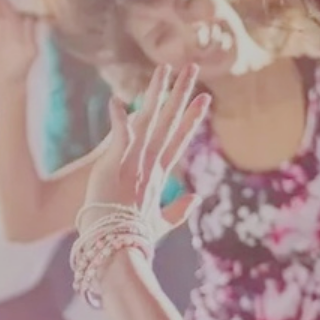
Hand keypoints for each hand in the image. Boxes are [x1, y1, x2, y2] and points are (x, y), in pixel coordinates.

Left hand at [80, 65, 209, 240]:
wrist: (116, 250)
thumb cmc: (133, 239)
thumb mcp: (160, 223)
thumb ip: (178, 210)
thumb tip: (195, 198)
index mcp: (160, 176)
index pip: (179, 140)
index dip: (191, 118)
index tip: (204, 99)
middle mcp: (151, 164)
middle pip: (170, 122)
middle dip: (182, 94)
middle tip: (193, 69)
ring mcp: (135, 163)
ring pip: (149, 120)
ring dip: (157, 93)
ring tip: (165, 69)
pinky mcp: (115, 165)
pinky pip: (119, 136)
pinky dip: (119, 119)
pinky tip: (117, 99)